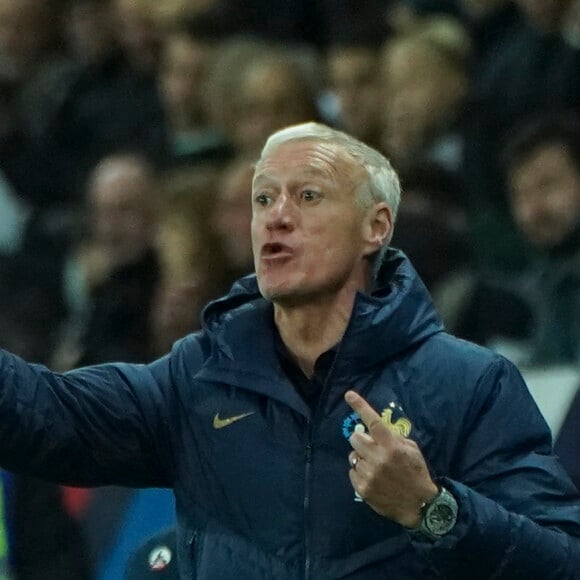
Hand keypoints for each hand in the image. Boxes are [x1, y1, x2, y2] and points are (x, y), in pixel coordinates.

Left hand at [345, 390, 437, 527]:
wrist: (420, 505)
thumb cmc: (416, 472)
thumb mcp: (411, 449)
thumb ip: (393, 438)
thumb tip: (374, 430)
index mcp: (392, 446)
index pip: (373, 421)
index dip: (360, 406)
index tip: (349, 395)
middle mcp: (378, 457)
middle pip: (355, 438)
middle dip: (361, 441)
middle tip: (370, 448)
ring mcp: (369, 473)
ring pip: (353, 456)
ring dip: (361, 459)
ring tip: (375, 468)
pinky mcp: (362, 488)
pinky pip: (352, 472)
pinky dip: (360, 473)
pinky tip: (373, 479)